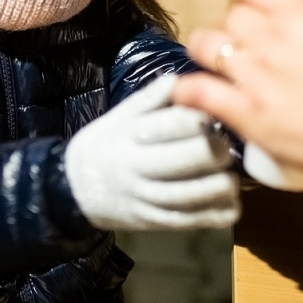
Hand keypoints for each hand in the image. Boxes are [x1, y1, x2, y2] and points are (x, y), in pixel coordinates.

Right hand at [64, 75, 239, 229]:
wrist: (73, 190)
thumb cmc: (103, 146)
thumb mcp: (119, 118)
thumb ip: (150, 99)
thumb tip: (180, 79)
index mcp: (128, 136)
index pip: (172, 124)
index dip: (200, 118)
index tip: (211, 115)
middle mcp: (136, 168)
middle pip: (186, 159)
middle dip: (214, 151)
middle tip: (224, 146)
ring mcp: (144, 199)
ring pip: (190, 195)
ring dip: (219, 186)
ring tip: (230, 176)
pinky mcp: (153, 223)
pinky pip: (188, 221)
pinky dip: (214, 214)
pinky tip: (229, 204)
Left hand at [171, 0, 302, 186]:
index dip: (248, 0)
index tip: (252, 13)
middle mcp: (273, 34)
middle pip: (230, 15)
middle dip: (232, 30)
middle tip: (240, 49)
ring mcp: (254, 71)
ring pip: (204, 44)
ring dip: (206, 54)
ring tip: (211, 66)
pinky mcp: (243, 109)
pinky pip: (197, 90)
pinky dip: (186, 92)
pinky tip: (184, 95)